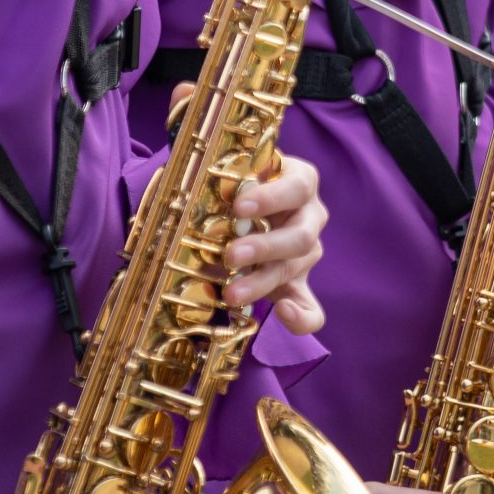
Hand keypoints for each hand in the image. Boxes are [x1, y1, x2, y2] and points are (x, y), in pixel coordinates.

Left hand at [229, 150, 327, 331]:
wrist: (241, 208)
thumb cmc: (236, 185)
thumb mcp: (233, 175)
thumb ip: (219, 179)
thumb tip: (180, 188)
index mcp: (301, 182)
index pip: (297, 187)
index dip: (272, 197)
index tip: (239, 207)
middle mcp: (311, 216)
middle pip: (301, 235)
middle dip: (264, 247)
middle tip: (231, 255)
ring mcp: (308, 252)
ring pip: (295, 269)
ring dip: (262, 282)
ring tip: (231, 293)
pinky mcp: (299, 284)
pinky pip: (312, 309)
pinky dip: (303, 317)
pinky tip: (282, 313)